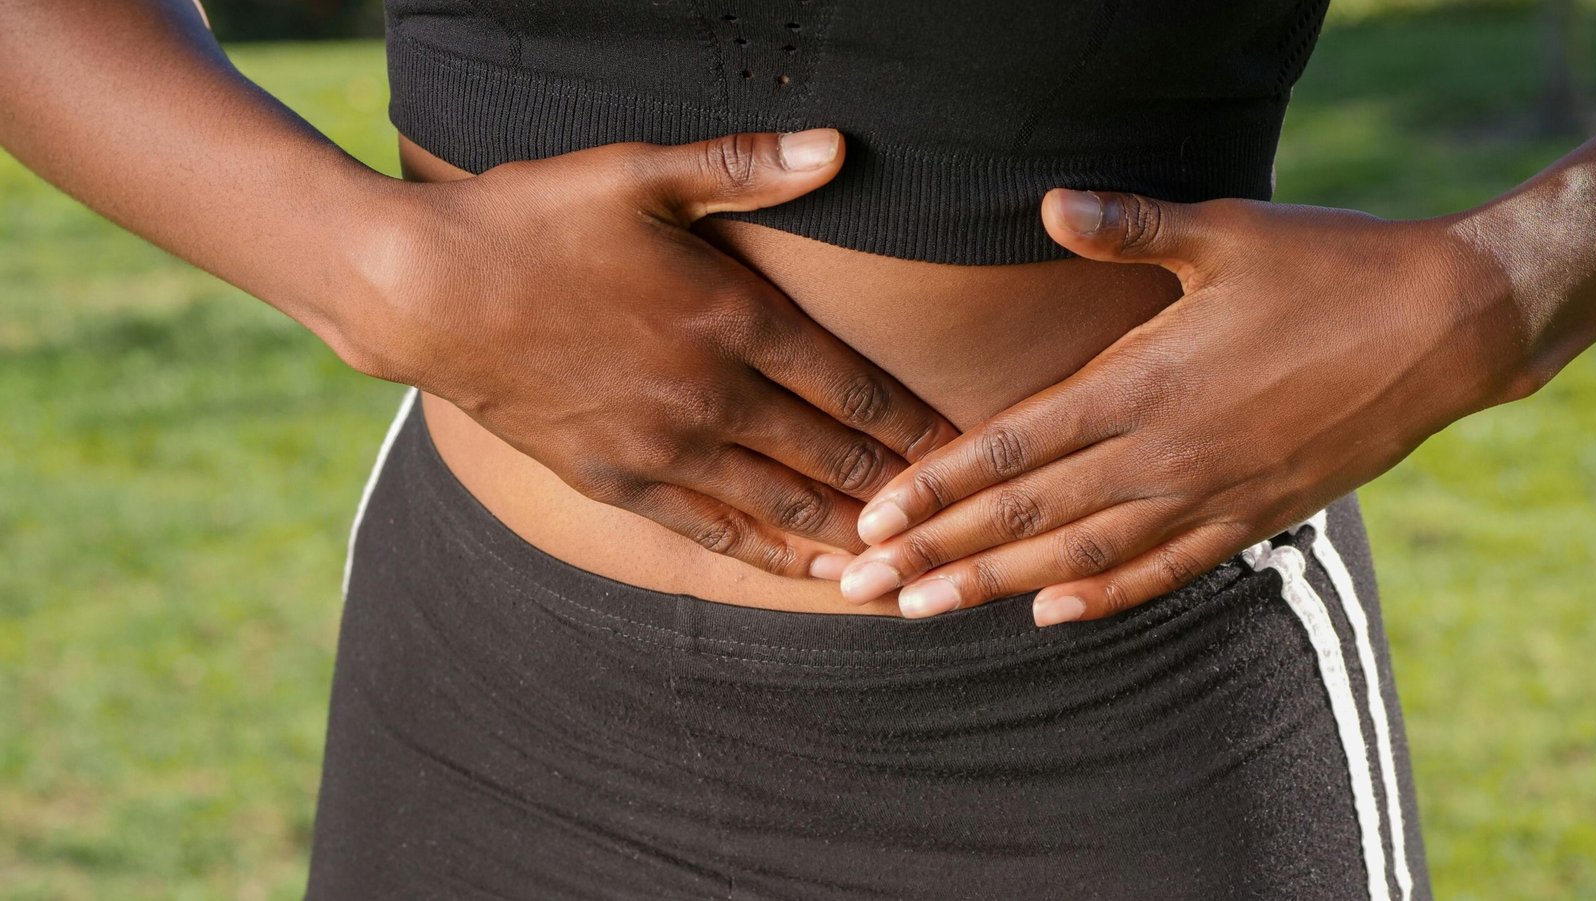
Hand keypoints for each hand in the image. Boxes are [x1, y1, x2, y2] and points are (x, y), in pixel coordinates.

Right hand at [344, 128, 958, 576]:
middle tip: (952, 515)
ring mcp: (664, 444)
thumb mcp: (640, 173)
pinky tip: (811, 573)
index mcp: (732, 314)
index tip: (962, 447)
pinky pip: (715, 530)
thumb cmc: (534, 219)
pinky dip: (772, 554)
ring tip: (902, 558)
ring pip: (784, 502)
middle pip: (833, 453)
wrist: (426, 291)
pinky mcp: (618, 479)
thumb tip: (840, 145)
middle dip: (899, 486)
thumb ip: (747, 166)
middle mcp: (711, 391)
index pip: (853, 384)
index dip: (915, 422)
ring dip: (850, 532)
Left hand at [835, 187, 1528, 622]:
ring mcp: (1210, 492)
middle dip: (936, 551)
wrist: (1450, 326)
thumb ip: (1130, 227)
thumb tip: (1051, 203)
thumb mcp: (1228, 232)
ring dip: (996, 584)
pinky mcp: (1254, 516)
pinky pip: (1166, 570)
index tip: (872, 520)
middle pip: (1026, 511)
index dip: (936, 486)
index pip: (1012, 445)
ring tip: (922, 611)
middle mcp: (1166, 449)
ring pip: (1081, 552)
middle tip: (858, 587)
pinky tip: (1051, 614)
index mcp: (1144, 378)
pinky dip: (1105, 595)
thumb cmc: (1331, 266)